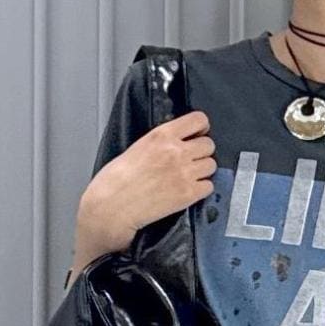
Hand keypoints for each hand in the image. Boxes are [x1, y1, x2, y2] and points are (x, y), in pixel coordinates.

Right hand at [77, 108, 216, 257]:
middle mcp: (176, 151)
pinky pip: (208, 187)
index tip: (197, 135)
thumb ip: (161, 142)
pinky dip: (202, 189)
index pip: (199, 120)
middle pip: (208, 144)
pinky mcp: (187, 194)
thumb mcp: (139, 147)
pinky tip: (189, 191)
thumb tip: (176, 142)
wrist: (113, 206)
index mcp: (162, 134)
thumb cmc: (117, 179)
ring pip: (211, 165)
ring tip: (190, 177)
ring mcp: (184, 173)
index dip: (201, 128)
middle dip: (202, 152)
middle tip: (192, 161)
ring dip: (203, 171)